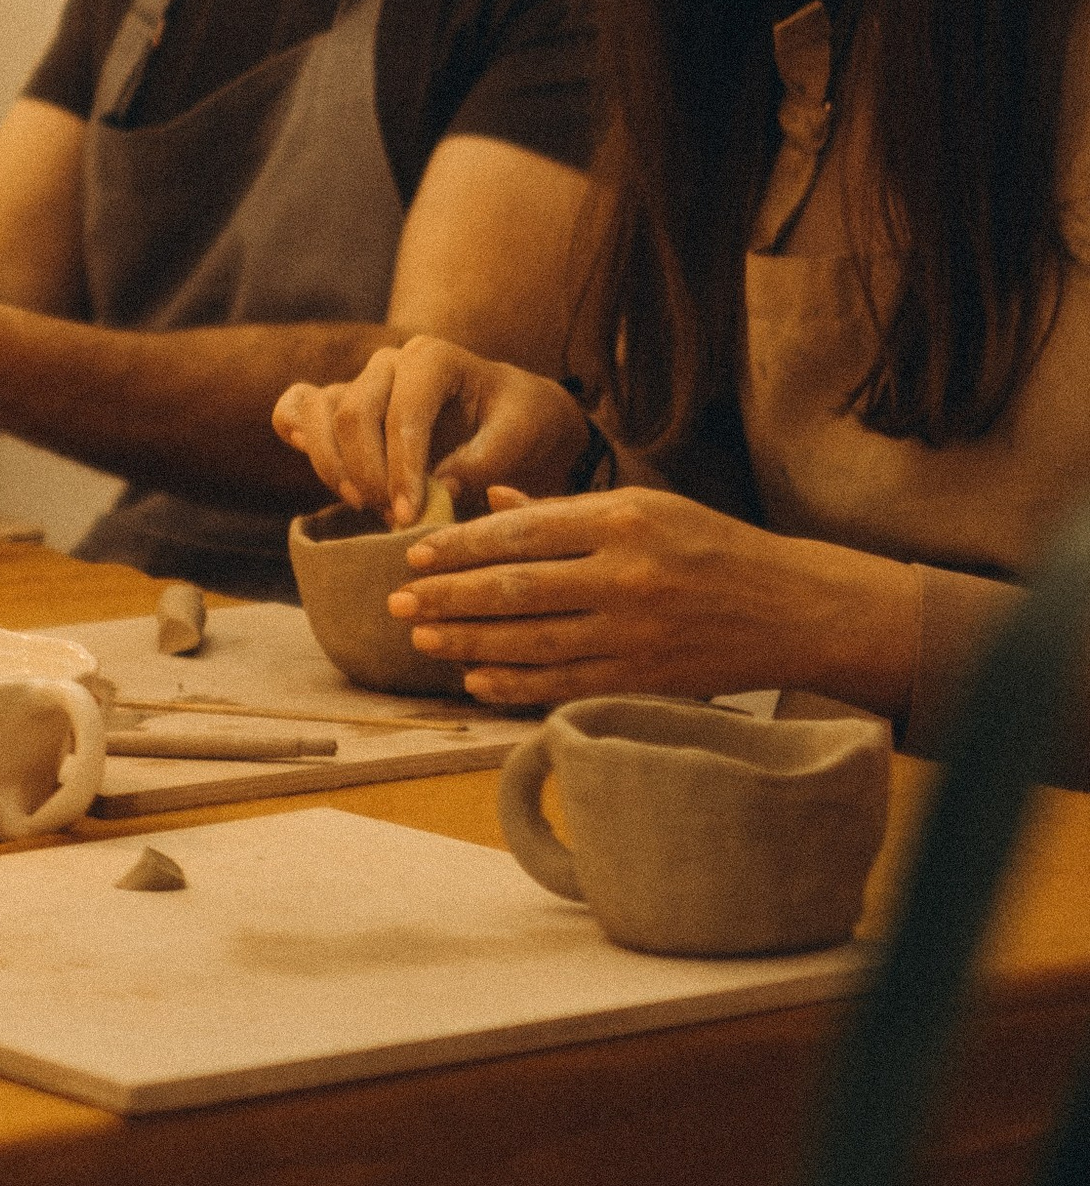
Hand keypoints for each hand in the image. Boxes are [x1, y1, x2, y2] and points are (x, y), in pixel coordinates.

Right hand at [271, 336, 586, 522]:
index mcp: (433, 357)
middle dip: (368, 474)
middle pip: (353, 413)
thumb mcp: (521, 436)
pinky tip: (317, 467)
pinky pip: (295, 407)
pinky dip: (295, 434)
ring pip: (318, 412)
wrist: (510, 419)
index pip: (403, 410)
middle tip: (394, 520)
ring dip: (332, 466)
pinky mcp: (339, 406)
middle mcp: (389, 362)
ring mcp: (360, 382)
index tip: (411, 515)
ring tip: (364, 505)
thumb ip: (485, 459)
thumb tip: (440, 489)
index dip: (402, 466)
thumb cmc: (519, 423)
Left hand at [386, 486, 918, 715]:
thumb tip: (490, 499)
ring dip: (470, 644)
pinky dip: (516, 685)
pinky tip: (477, 681)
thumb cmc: (707, 544)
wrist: (788, 607)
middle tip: (397, 601)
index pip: (521, 532)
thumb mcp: (643, 505)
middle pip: (516, 589)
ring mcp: (635, 634)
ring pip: (533, 643)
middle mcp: (625, 576)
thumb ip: (564, 509)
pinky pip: (566, 685)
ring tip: (422, 638)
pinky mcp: (645, 679)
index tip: (415, 555)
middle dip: (449, 598)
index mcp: (621, 520)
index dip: (461, 546)